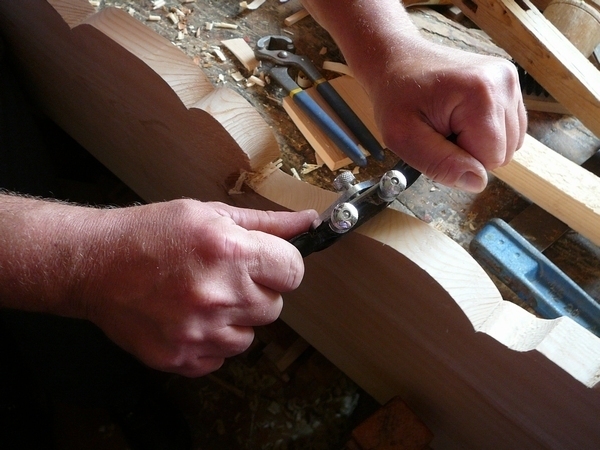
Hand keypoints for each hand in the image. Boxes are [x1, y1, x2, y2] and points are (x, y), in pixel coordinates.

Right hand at [82, 200, 317, 376]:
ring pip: (250, 336)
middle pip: (275, 306)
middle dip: (256, 292)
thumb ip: (266, 222)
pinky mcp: (183, 358)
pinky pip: (222, 357)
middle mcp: (220, 295)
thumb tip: (308, 222)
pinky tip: (188, 318)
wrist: (95, 265)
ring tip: (201, 298)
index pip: (294, 272)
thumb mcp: (210, 214)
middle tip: (223, 278)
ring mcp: (201, 332)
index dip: (281, 266)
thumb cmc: (151, 233)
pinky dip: (211, 342)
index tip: (266, 264)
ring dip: (235, 320)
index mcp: (231, 253)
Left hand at [366, 40, 526, 191]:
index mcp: (481, 94)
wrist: (396, 60)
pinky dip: (486, 133)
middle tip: (440, 131)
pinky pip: (510, 129)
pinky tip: (462, 118)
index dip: (460, 161)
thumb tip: (477, 182)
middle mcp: (503, 82)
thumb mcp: (403, 138)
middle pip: (503, 153)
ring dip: (478, 144)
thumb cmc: (395, 95)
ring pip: (509, 143)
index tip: (436, 140)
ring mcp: (509, 80)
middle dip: (470, 153)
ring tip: (449, 123)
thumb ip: (439, 164)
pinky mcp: (509, 83)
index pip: (490, 159)